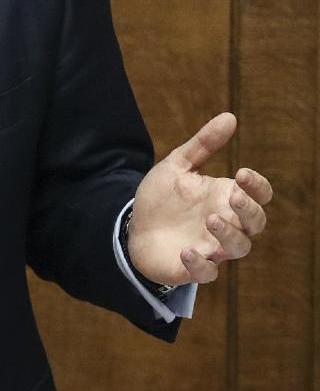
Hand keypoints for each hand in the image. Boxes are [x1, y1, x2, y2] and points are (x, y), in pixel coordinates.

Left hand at [127, 112, 272, 287]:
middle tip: (233, 197)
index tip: (242, 173)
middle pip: (256, 223)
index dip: (258, 186)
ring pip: (239, 248)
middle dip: (250, 211)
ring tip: (211, 220)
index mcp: (225, 197)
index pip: (259, 195)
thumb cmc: (162, 198)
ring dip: (230, 236)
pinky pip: (208, 273)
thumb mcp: (177, 166)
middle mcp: (225, 223)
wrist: (132, 226)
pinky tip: (186, 251)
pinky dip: (201, 265)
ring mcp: (211, 247)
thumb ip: (203, 145)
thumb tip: (230, 117)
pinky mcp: (193, 268)